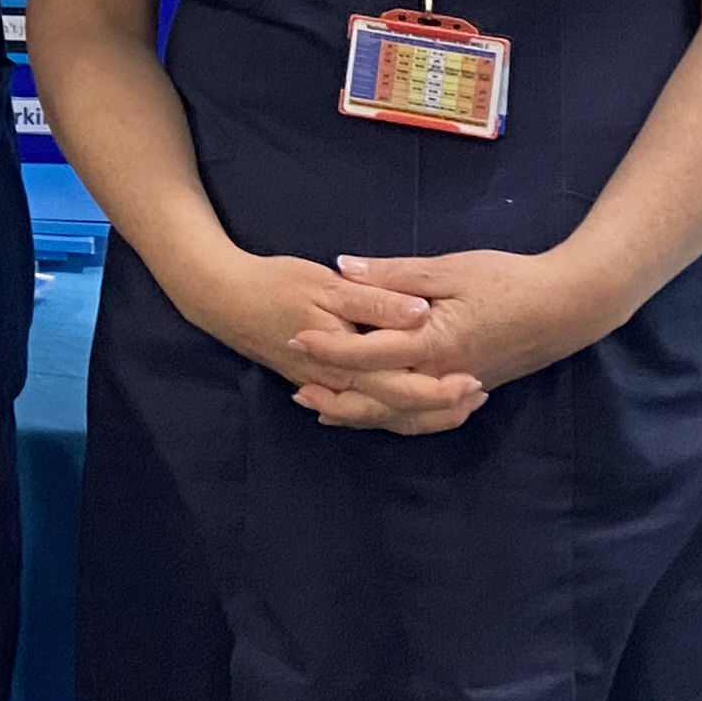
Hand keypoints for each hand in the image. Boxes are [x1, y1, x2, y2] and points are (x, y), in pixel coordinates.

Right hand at [163, 244, 487, 433]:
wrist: (223, 298)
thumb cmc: (276, 285)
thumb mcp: (327, 285)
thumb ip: (376, 301)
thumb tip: (421, 313)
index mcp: (347, 362)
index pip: (403, 388)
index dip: (441, 389)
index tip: (475, 380)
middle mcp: (341, 385)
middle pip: (398, 410)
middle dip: (439, 407)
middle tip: (478, 394)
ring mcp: (330, 388)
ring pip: (381, 415)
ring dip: (419, 412)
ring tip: (456, 402)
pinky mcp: (322, 383)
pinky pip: (363, 409)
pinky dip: (391, 410)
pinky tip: (410, 404)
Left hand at [287, 245, 621, 429]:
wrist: (568, 307)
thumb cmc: (509, 280)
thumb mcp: (449, 269)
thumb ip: (395, 274)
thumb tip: (344, 268)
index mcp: (433, 342)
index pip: (368, 353)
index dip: (329, 348)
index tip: (296, 339)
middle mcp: (440, 375)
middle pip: (377, 399)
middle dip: (335, 396)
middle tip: (298, 389)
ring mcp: (455, 387)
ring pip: (398, 415)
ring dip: (359, 414)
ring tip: (324, 409)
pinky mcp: (467, 389)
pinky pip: (422, 416)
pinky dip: (393, 418)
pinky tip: (378, 410)